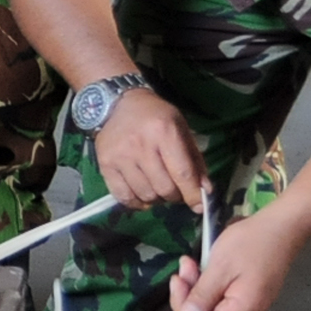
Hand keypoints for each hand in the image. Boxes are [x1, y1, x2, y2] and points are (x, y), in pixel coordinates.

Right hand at [91, 88, 205, 208]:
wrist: (119, 103)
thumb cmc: (156, 116)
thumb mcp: (181, 129)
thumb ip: (194, 160)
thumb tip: (204, 191)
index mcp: (164, 132)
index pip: (182, 173)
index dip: (192, 194)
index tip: (198, 206)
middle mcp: (141, 145)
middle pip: (164, 188)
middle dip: (175, 196)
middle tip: (176, 192)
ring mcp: (120, 156)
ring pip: (145, 195)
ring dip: (157, 199)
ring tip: (158, 189)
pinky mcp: (105, 164)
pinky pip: (123, 196)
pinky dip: (136, 203)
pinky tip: (142, 196)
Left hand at [153, 210, 308, 310]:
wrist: (282, 225)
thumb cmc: (250, 242)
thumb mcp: (220, 266)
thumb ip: (201, 296)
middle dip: (186, 299)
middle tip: (179, 273)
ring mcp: (249, 304)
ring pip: (210, 307)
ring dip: (194, 288)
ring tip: (187, 263)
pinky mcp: (247, 293)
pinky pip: (220, 297)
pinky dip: (206, 284)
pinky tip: (197, 266)